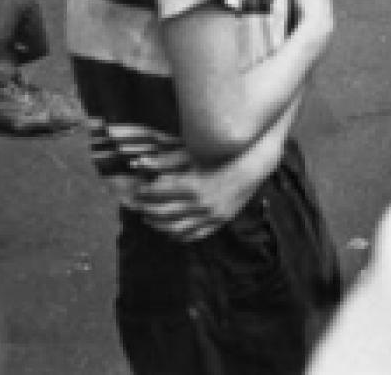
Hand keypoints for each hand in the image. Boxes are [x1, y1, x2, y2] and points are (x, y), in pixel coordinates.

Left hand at [131, 160, 263, 241]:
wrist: (253, 165)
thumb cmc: (222, 155)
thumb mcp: (194, 155)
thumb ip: (166, 161)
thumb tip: (139, 162)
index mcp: (192, 186)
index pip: (159, 194)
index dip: (145, 194)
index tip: (138, 191)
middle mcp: (201, 204)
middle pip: (164, 213)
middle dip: (148, 210)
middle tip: (138, 207)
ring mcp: (212, 216)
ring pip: (177, 228)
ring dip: (160, 226)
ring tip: (150, 220)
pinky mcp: (220, 221)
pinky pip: (195, 235)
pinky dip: (180, 235)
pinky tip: (171, 231)